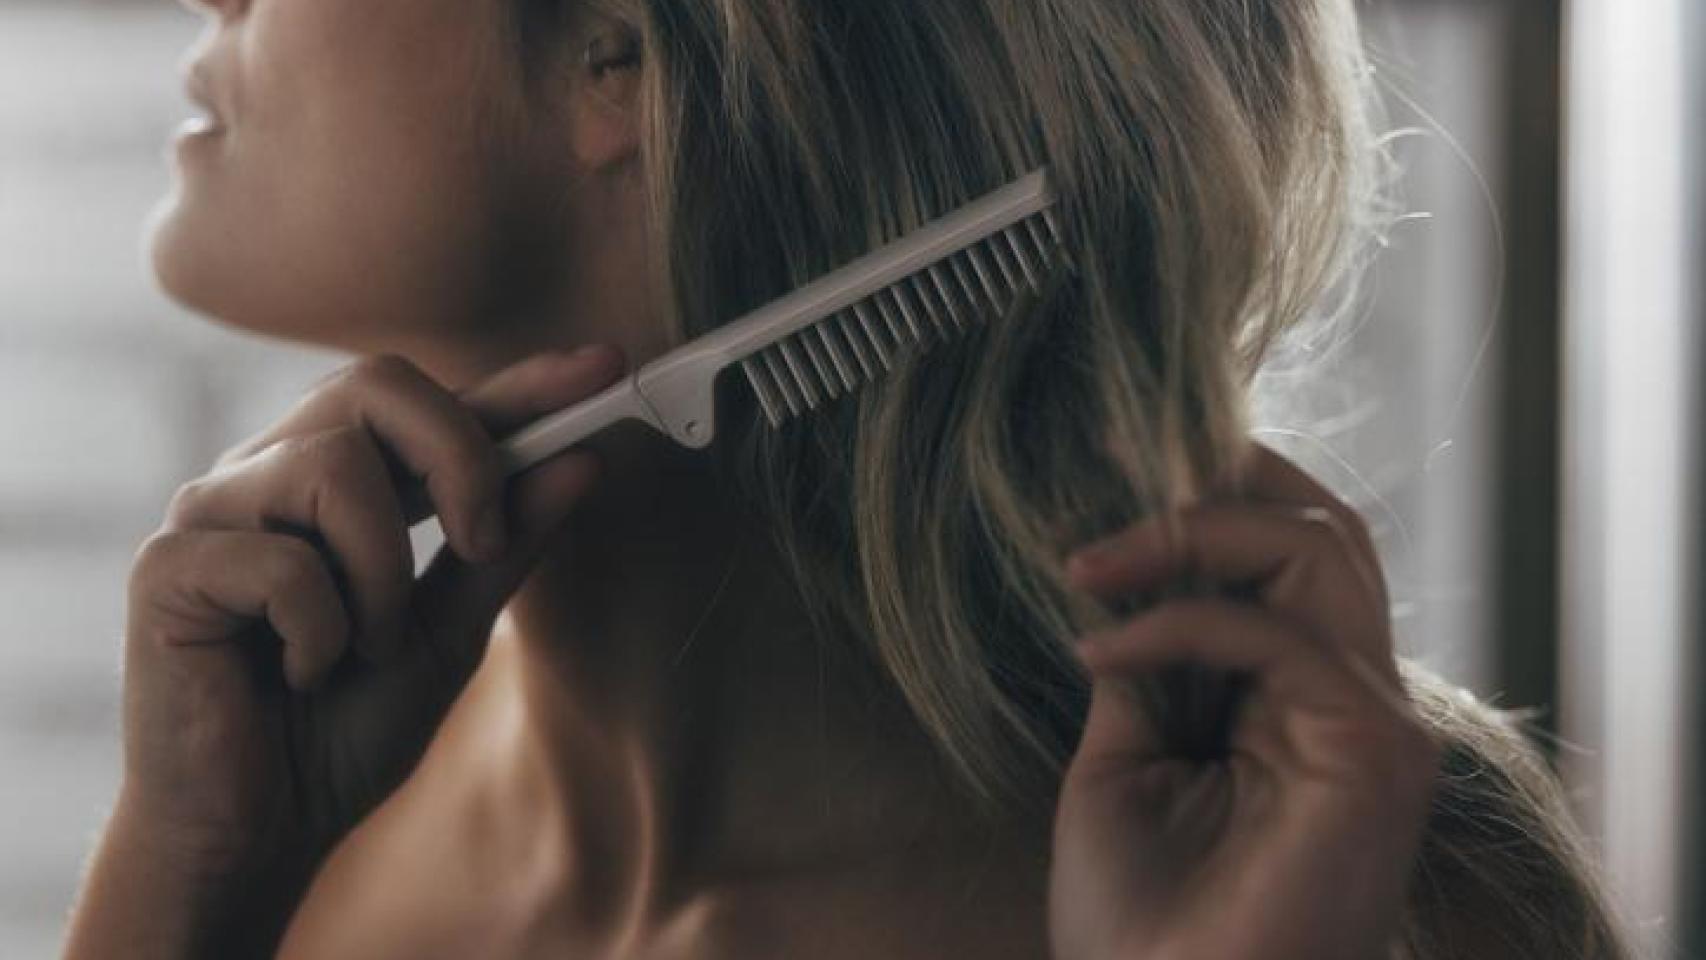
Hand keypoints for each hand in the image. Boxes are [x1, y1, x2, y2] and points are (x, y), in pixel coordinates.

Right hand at [117, 346, 624, 875]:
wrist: (253, 833)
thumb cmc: (339, 731)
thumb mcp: (449, 633)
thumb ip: (505, 548)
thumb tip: (582, 463)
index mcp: (339, 482)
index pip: (436, 403)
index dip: (522, 384)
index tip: (606, 368)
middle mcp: (270, 473)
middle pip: (376, 384)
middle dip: (459, 458)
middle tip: (480, 543)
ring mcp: (212, 511)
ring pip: (334, 468)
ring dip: (381, 576)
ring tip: (363, 647)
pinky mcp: (167, 566)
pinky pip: (283, 561)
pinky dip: (322, 631)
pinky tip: (298, 673)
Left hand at [1048, 442, 1439, 959]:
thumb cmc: (1138, 924)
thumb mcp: (1122, 763)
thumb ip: (1146, 669)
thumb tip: (1120, 580)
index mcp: (1305, 704)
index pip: (1291, 557)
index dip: (1211, 498)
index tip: (1108, 476)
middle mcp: (1357, 702)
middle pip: (1321, 528)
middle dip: (1213, 481)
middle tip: (1108, 472)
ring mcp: (1375, 724)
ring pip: (1318, 547)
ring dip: (1192, 530)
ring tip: (1090, 563)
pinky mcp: (1372, 750)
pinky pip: (1276, 631)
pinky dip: (1177, 619)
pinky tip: (1102, 650)